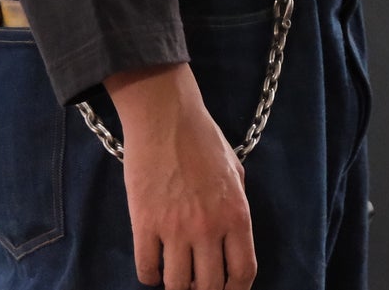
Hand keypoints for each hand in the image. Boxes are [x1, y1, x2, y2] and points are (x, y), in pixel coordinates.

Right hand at [104, 63, 256, 289]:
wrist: (165, 116)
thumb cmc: (201, 137)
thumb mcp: (234, 171)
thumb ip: (235, 206)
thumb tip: (231, 234)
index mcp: (236, 215)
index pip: (243, 272)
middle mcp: (208, 228)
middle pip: (209, 286)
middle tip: (196, 283)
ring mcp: (175, 228)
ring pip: (176, 284)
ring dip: (176, 286)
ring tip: (174, 277)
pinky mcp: (145, 223)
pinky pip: (146, 268)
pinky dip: (149, 276)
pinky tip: (153, 268)